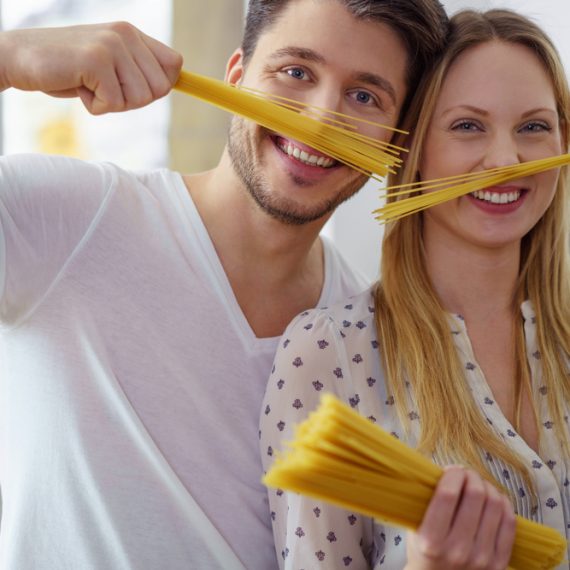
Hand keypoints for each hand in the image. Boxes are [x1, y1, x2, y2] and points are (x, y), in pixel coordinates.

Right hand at [0, 22, 182, 113]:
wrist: (21, 59)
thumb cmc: (69, 69)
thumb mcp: (111, 66)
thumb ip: (140, 71)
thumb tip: (173, 84)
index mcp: (132, 33)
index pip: (175, 65)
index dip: (159, 86)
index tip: (132, 87)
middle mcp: (126, 34)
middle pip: (160, 89)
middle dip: (133, 100)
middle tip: (103, 87)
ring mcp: (111, 45)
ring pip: (140, 99)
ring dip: (113, 103)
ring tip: (89, 85)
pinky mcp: (96, 60)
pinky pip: (114, 103)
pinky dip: (96, 107)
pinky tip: (78, 87)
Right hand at [405, 466, 515, 569]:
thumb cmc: (424, 553)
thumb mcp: (414, 529)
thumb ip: (427, 502)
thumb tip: (447, 471)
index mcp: (431, 541)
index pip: (447, 495)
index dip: (453, 474)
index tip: (451, 469)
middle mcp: (458, 550)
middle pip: (475, 495)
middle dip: (471, 476)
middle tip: (466, 474)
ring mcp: (482, 558)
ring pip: (495, 504)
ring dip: (487, 487)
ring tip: (479, 485)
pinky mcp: (499, 564)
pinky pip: (509, 522)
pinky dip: (503, 503)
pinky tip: (494, 498)